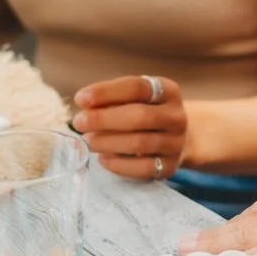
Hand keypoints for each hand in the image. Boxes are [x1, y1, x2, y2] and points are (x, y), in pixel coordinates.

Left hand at [72, 74, 188, 181]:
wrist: (174, 139)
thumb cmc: (145, 113)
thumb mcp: (133, 99)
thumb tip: (84, 106)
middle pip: (139, 116)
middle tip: (79, 123)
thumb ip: (111, 100)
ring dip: (107, 142)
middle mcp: (177, 116)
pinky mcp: (170, 166)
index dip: (106, 92)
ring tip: (88, 141)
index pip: (137, 87)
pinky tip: (103, 158)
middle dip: (103, 120)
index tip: (80, 99)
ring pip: (139, 143)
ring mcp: (176, 143)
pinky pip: (142, 168)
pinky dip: (118, 164)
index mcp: (168, 91)